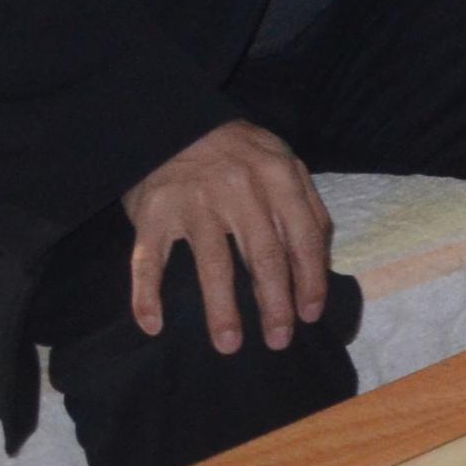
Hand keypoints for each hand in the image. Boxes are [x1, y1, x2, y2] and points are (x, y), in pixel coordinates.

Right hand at [123, 117, 333, 354]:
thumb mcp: (283, 162)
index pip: (303, 239)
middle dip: (274, 305)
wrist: (172, 121)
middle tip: (278, 341)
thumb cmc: (237, 151)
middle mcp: (239, 191)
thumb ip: (305, 205)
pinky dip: (146, 296)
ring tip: (229, 344)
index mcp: (278, 178)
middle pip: (263, 258)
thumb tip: (320, 261)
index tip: (310, 314)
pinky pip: (148, 262)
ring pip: (212, 266)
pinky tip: (152, 325)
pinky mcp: (154, 215)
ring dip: (221, 310)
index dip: (310, 280)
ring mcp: (194, 204)